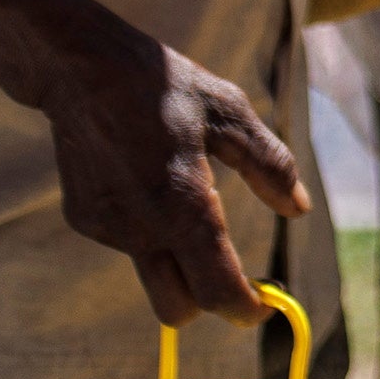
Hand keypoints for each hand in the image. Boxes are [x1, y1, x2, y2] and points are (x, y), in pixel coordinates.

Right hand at [0, 0, 304, 326]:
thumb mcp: (230, 112)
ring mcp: (106, 227)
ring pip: (152, 271)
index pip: (217, 290)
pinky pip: (126, 243)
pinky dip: (146, 229)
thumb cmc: (164, 86)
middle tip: (232, 273)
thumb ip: (269, 165)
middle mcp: (140, 227)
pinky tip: (144, 179)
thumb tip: (298, 209)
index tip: (264, 305)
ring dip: (176, 256)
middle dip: (207, 302)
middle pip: (177, 310)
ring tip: (180, 191)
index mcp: (183, 203)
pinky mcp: (84, 218)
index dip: (245, 309)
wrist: (81, 68)